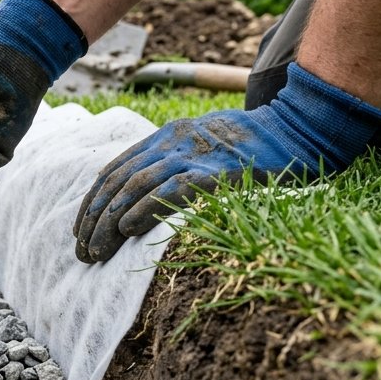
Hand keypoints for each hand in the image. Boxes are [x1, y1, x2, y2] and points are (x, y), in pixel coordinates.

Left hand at [74, 62, 380, 262]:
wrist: (300, 128)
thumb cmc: (254, 147)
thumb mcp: (204, 147)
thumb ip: (174, 165)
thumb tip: (141, 203)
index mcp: (166, 136)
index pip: (114, 170)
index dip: (92, 202)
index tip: (80, 230)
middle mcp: (173, 141)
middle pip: (118, 181)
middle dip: (94, 218)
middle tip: (82, 251)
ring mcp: (195, 154)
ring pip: (136, 186)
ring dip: (110, 221)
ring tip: (96, 250)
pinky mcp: (218, 170)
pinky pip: (172, 188)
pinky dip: (145, 208)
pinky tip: (128, 229)